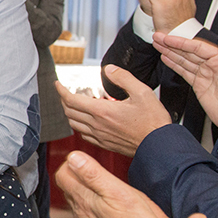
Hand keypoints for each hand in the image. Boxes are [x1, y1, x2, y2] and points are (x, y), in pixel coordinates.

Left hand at [56, 66, 170, 155]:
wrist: (160, 147)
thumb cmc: (154, 122)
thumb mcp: (143, 92)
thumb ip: (123, 78)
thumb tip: (109, 69)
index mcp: (102, 111)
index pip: (71, 100)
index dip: (61, 90)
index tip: (58, 84)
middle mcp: (97, 125)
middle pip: (69, 111)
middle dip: (64, 100)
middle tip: (66, 92)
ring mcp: (100, 136)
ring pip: (74, 124)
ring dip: (70, 112)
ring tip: (75, 104)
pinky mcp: (105, 144)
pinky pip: (84, 135)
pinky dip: (79, 125)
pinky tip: (87, 121)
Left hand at [56, 151, 169, 217]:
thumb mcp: (117, 190)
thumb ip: (92, 173)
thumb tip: (73, 157)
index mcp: (83, 199)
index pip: (62, 176)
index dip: (71, 165)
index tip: (85, 162)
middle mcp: (81, 214)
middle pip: (69, 190)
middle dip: (79, 179)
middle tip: (97, 174)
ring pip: (79, 206)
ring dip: (88, 196)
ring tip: (107, 192)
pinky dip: (96, 213)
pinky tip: (111, 213)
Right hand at [153, 33, 217, 133]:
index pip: (197, 48)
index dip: (181, 42)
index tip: (167, 38)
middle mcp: (212, 66)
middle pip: (188, 52)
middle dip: (171, 44)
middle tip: (158, 38)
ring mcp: (205, 76)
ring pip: (184, 60)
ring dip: (170, 52)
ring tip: (157, 45)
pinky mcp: (199, 86)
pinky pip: (184, 72)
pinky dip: (174, 65)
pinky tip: (166, 59)